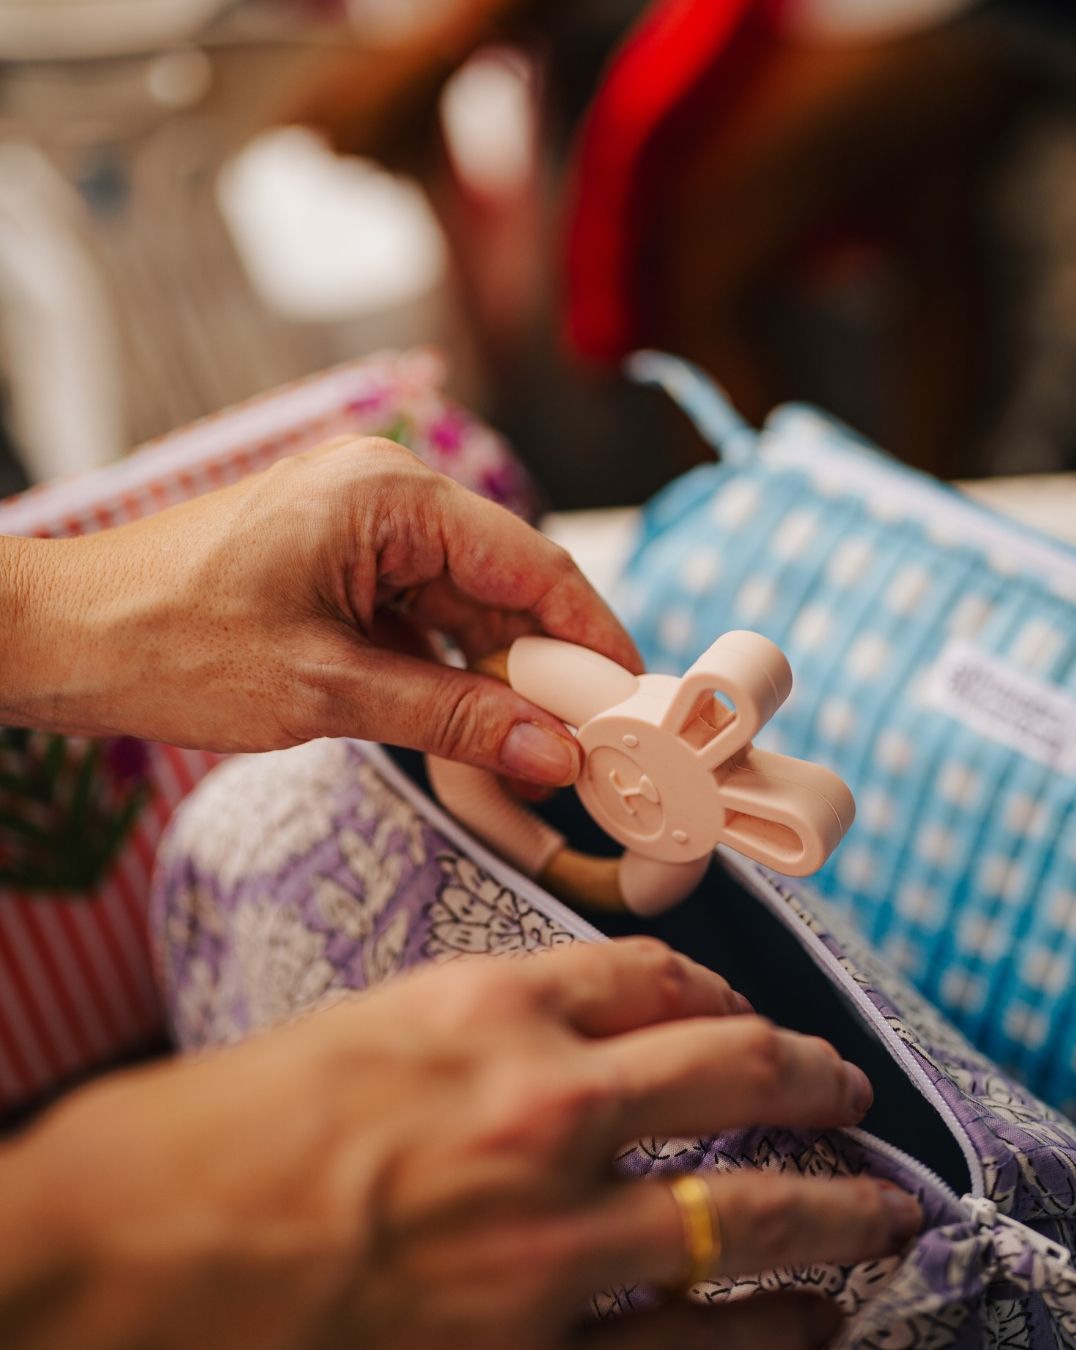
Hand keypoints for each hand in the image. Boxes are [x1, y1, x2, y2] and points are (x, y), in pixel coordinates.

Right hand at [0, 940, 920, 1349]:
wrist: (127, 1253)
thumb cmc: (229, 1128)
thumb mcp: (377, 1024)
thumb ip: (494, 1020)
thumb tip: (595, 1029)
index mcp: (489, 1004)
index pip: (655, 973)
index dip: (722, 990)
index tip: (745, 1012)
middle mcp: (538, 1106)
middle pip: (736, 1066)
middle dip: (816, 1079)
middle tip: (849, 1091)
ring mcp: (544, 1240)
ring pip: (751, 1209)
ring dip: (836, 1205)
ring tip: (877, 1209)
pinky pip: (698, 1348)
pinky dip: (775, 1332)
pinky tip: (810, 1323)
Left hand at [2, 437, 639, 783]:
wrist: (61, 638)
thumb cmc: (172, 644)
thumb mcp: (328, 689)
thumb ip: (452, 716)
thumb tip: (554, 751)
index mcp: (390, 495)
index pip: (530, 564)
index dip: (592, 636)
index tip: (637, 699)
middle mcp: (386, 495)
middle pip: (504, 583)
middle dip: (547, 665)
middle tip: (593, 743)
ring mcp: (360, 528)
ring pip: (464, 604)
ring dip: (498, 673)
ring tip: (541, 748)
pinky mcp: (338, 564)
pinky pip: (419, 615)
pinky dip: (448, 669)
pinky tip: (474, 723)